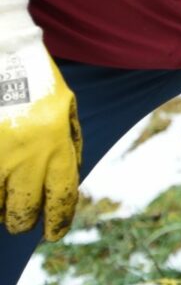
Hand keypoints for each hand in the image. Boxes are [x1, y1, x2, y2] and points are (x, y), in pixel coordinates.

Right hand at [0, 0, 82, 238]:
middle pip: (22, 211)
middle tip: (22, 218)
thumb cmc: (37, 78)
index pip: (59, 197)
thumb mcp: (67, 108)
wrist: (4, 50)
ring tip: (2, 199)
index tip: (52, 233)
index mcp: (54, 143)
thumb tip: (68, 179)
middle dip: (23, 220)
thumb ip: (69, 144)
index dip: (56, 222)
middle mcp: (25, 154)